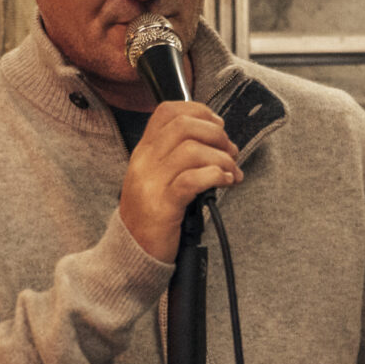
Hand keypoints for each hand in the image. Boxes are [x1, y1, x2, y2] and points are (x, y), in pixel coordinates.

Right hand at [119, 99, 240, 261]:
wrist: (133, 252)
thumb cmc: (153, 216)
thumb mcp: (157, 178)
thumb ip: (177, 157)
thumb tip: (217, 140)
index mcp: (144, 152)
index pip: (167, 112)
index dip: (199, 111)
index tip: (218, 126)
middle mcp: (145, 162)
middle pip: (184, 125)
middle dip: (216, 134)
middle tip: (230, 153)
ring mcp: (151, 183)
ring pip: (192, 150)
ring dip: (222, 158)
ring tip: (231, 172)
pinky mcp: (163, 205)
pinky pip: (192, 179)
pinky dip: (215, 176)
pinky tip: (225, 182)